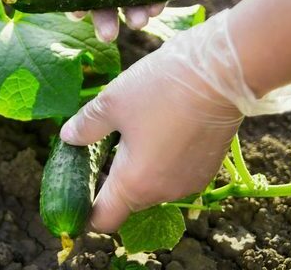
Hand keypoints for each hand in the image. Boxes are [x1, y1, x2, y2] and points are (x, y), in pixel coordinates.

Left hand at [60, 7, 290, 231]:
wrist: (222, 71)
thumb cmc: (160, 88)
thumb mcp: (112, 103)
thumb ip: (86, 127)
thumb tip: (68, 138)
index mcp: (134, 183)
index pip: (104, 219)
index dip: (86, 212)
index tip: (77, 193)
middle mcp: (163, 192)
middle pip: (127, 201)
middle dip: (111, 180)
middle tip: (100, 145)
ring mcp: (189, 181)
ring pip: (152, 185)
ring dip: (138, 168)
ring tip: (130, 131)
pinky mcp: (207, 167)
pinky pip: (173, 173)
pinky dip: (161, 161)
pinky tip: (157, 128)